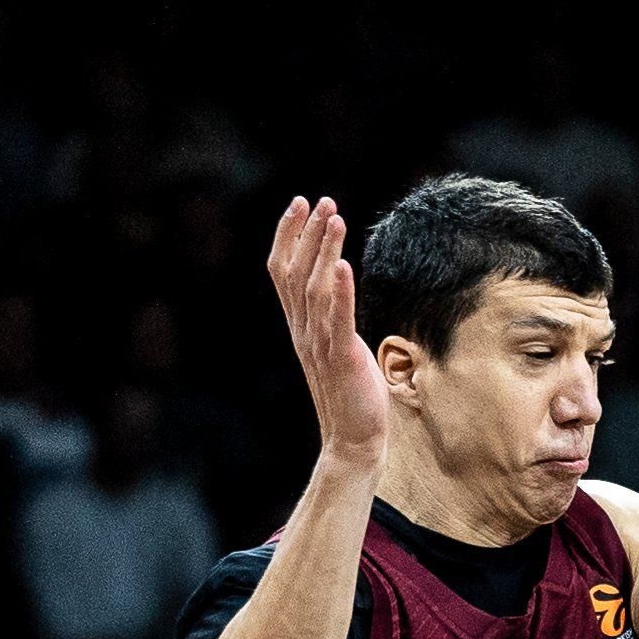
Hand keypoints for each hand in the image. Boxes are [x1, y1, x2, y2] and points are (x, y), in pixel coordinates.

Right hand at [266, 196, 390, 466]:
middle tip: (319, 200)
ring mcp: (319, 344)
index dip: (288, 236)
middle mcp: (303, 331)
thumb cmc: (353, 394)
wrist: (354, 439)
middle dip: (306, 233)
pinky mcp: (340, 358)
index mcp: (300, 326)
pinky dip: (339, 291)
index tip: (299, 204)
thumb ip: (334, 319)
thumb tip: (342, 289)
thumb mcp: (338, 348)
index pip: (283, 272)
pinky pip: (337, 319)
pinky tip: (343, 265)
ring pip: (313, 288)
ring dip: (324, 250)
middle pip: (295, 272)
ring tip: (335, 218)